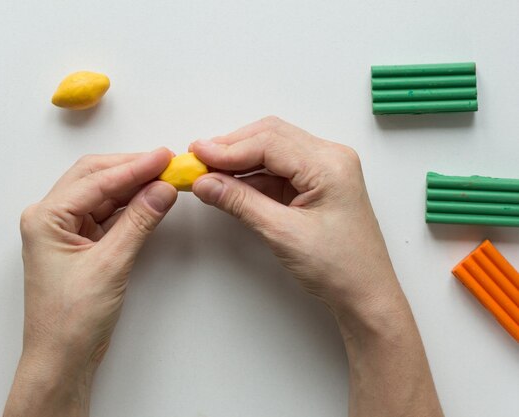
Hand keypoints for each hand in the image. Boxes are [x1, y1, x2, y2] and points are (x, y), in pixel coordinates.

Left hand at [4, 148, 176, 416]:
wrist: (62, 359)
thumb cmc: (71, 319)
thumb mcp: (110, 265)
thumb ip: (138, 222)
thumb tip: (162, 189)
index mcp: (46, 217)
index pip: (96, 180)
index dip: (134, 166)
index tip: (165, 157)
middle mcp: (51, 218)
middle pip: (95, 178)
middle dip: (131, 169)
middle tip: (167, 163)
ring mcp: (65, 230)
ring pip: (102, 194)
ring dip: (132, 186)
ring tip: (164, 178)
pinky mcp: (80, 244)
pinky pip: (106, 214)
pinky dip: (128, 206)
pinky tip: (149, 200)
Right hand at [190, 117, 442, 416]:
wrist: (366, 296)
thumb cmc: (339, 269)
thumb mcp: (282, 233)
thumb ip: (240, 202)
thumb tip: (205, 182)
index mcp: (329, 164)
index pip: (269, 142)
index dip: (227, 148)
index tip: (196, 156)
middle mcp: (330, 157)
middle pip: (270, 137)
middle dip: (231, 148)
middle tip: (197, 160)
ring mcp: (325, 169)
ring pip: (272, 150)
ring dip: (239, 160)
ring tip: (208, 172)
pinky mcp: (317, 184)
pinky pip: (278, 170)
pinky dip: (252, 175)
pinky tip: (230, 184)